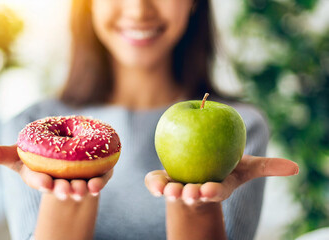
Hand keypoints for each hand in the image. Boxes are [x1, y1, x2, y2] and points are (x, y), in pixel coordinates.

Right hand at [0, 145, 112, 200]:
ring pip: (79, 186)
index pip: (38, 180)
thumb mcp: (18, 155)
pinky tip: (96, 185)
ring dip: (80, 189)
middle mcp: (58, 180)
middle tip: (64, 189)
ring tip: (81, 189)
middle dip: (61, 189)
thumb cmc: (38, 156)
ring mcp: (77, 179)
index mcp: (40, 176)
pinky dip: (98, 184)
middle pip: (60, 186)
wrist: (66, 155)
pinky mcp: (95, 175)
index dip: (40, 182)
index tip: (45, 182)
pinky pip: (98, 181)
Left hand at [145, 155, 298, 204]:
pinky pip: (155, 183)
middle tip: (189, 193)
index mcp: (214, 187)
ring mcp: (178, 186)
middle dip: (191, 195)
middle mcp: (195, 189)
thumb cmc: (224, 168)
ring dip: (170, 192)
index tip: (210, 190)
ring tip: (169, 190)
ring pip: (172, 192)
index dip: (213, 192)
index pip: (215, 192)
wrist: (200, 169)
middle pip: (192, 195)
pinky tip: (153, 184)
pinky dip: (153, 184)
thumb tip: (295, 168)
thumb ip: (266, 167)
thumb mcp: (245, 167)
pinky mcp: (163, 181)